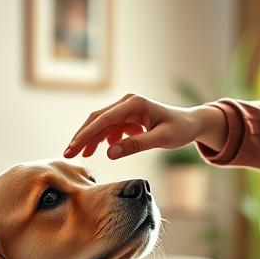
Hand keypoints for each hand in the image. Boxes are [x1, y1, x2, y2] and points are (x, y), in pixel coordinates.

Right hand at [64, 94, 226, 159]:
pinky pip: (110, 127)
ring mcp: (127, 109)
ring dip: (90, 139)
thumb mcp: (161, 140)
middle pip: (97, 119)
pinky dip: (103, 139)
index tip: (73, 148)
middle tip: (68, 154)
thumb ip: (136, 145)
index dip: (86, 134)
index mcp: (134, 104)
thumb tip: (109, 153)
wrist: (191, 123)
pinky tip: (100, 150)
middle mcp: (127, 103)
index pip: (103, 119)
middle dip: (82, 136)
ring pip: (101, 123)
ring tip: (81, 155)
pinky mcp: (128, 117)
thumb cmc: (180, 130)